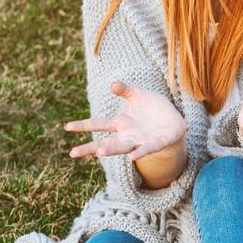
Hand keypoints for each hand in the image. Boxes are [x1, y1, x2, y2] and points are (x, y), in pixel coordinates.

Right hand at [65, 82, 186, 160]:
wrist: (175, 122)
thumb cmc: (154, 109)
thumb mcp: (139, 95)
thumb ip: (126, 91)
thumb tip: (112, 84)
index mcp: (121, 122)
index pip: (98, 124)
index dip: (83, 125)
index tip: (66, 127)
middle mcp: (127, 135)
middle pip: (105, 143)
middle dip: (90, 148)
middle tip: (72, 153)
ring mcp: (141, 141)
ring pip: (123, 147)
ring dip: (112, 150)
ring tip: (100, 152)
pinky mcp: (157, 144)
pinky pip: (146, 149)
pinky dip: (140, 153)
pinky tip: (132, 157)